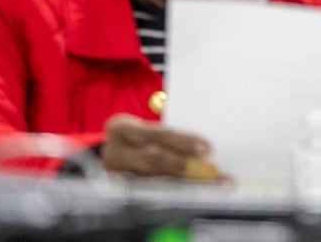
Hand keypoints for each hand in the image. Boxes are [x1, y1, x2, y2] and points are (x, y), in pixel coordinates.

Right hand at [101, 113, 222, 179]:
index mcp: (121, 129)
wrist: (109, 153)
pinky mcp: (121, 190)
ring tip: (209, 184)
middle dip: (186, 165)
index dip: (183, 142)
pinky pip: (151, 191)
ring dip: (185, 182)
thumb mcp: (145, 129)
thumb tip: (203, 148)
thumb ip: (166, 135)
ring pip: (154, 180)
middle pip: (155, 159)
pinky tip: (192, 192)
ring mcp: (116, 175)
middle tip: (211, 171)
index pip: (157, 135)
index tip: (207, 149)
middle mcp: (115, 153)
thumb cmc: (137, 137)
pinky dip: (174, 191)